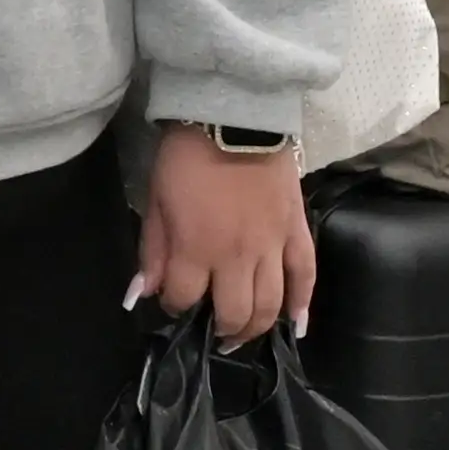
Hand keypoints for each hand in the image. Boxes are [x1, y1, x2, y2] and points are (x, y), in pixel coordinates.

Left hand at [135, 126, 311, 344]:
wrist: (234, 115)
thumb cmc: (186, 156)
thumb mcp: (156, 200)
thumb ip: (152, 251)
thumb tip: (142, 294)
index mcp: (197, 249)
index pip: (184, 299)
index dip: (175, 306)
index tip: (173, 299)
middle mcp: (237, 257)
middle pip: (233, 312)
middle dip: (219, 328)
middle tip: (213, 329)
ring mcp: (273, 246)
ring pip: (270, 304)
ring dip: (256, 327)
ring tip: (243, 334)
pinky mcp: (297, 231)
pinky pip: (306, 275)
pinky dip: (303, 305)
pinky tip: (296, 326)